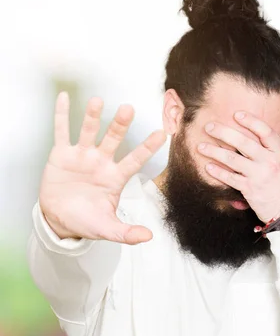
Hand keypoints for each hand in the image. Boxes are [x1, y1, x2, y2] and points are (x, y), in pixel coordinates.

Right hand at [39, 92, 165, 243]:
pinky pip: (62, 131)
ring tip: (98, 101)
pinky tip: (64, 98)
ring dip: (93, 117)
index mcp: (115, 177)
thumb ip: (126, 232)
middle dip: (120, 125)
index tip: (163, 133)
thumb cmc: (87, 221)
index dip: (148, 147)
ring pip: (89, 132)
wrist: (59, 219)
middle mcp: (101, 162)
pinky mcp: (61, 154)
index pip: (136, 160)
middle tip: (128, 109)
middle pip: (113, 139)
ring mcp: (82, 156)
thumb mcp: (107, 229)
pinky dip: (62, 115)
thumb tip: (148, 237)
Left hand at [197, 111, 279, 222]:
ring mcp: (259, 175)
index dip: (250, 121)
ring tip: (201, 146)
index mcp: (279, 153)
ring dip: (214, 151)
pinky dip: (217, 172)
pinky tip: (208, 167)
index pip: (265, 131)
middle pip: (244, 142)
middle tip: (209, 126)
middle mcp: (269, 161)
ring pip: (232, 159)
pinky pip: (230, 178)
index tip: (237, 114)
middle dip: (223, 132)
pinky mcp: (250, 189)